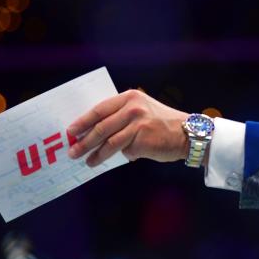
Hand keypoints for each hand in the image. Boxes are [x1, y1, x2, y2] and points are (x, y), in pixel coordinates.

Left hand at [67, 89, 190, 165]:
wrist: (187, 134)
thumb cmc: (162, 123)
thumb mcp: (142, 110)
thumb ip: (121, 116)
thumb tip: (96, 132)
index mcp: (130, 97)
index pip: (99, 109)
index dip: (83, 121)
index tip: (71, 131)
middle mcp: (133, 108)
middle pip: (101, 127)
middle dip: (84, 140)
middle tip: (73, 150)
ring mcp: (138, 124)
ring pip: (109, 142)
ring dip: (96, 154)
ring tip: (87, 161)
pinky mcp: (143, 140)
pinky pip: (125, 151)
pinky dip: (121, 156)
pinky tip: (119, 159)